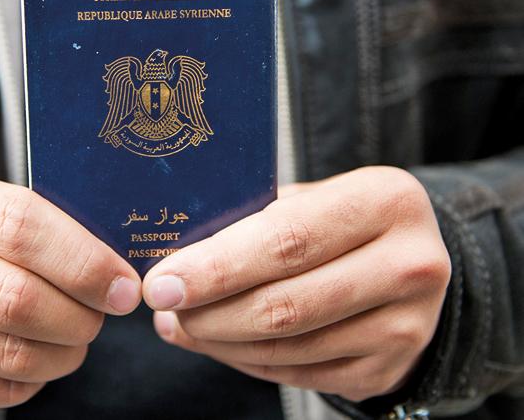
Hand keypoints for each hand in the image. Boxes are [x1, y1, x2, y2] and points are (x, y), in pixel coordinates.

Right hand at [0, 157, 140, 408]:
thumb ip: (37, 221)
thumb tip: (117, 269)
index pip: (19, 225)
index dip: (84, 262)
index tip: (123, 286)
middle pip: (13, 297)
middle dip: (79, 316)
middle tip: (103, 317)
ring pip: (5, 351)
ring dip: (61, 353)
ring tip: (76, 339)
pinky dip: (29, 380)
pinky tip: (37, 360)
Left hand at [143, 167, 450, 401]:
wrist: (409, 263)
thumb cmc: (340, 221)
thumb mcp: (310, 198)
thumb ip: (252, 222)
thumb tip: (173, 260)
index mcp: (386, 202)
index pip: (287, 241)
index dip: (216, 267)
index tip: (162, 281)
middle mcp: (410, 265)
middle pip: (285, 303)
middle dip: (208, 310)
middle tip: (163, 304)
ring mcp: (407, 325)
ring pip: (287, 346)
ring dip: (220, 339)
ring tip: (181, 321)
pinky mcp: (390, 367)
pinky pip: (299, 372)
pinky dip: (246, 360)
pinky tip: (216, 341)